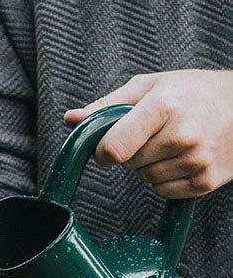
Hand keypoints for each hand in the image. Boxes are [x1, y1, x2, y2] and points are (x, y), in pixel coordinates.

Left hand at [64, 69, 232, 197]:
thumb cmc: (194, 92)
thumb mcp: (151, 87)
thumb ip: (107, 105)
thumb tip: (71, 119)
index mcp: (164, 106)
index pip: (114, 147)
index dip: (103, 151)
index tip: (108, 146)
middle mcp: (183, 135)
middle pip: (128, 164)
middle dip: (132, 152)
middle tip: (155, 133)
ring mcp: (197, 160)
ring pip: (145, 179)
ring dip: (150, 166)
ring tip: (174, 143)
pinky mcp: (206, 180)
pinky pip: (163, 191)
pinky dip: (166, 179)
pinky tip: (184, 158)